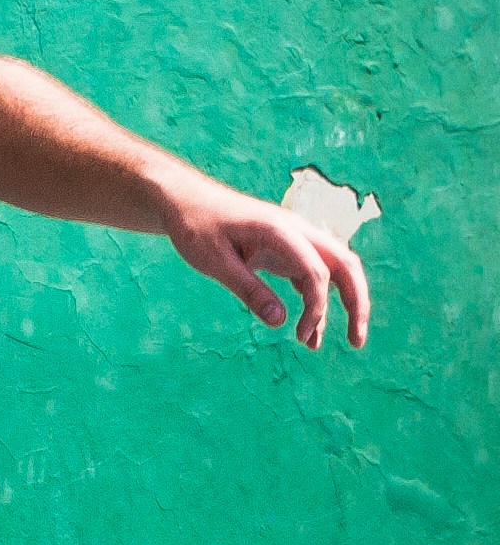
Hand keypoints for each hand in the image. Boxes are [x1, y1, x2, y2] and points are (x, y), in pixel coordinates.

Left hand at [161, 176, 369, 350]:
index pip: (316, 271)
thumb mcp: (215, 262)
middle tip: (356, 341)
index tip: (300, 335)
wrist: (188, 203)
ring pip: (335, 271)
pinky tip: (309, 332)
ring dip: (345, 303)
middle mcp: (296, 232)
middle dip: (357, 302)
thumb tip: (279, 321)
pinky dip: (317, 302)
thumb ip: (248, 289)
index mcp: (279, 230)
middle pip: (344, 265)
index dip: (316, 306)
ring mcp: (294, 241)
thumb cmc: (197, 227)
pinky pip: (313, 277)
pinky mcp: (286, 251)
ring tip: (349, 342)